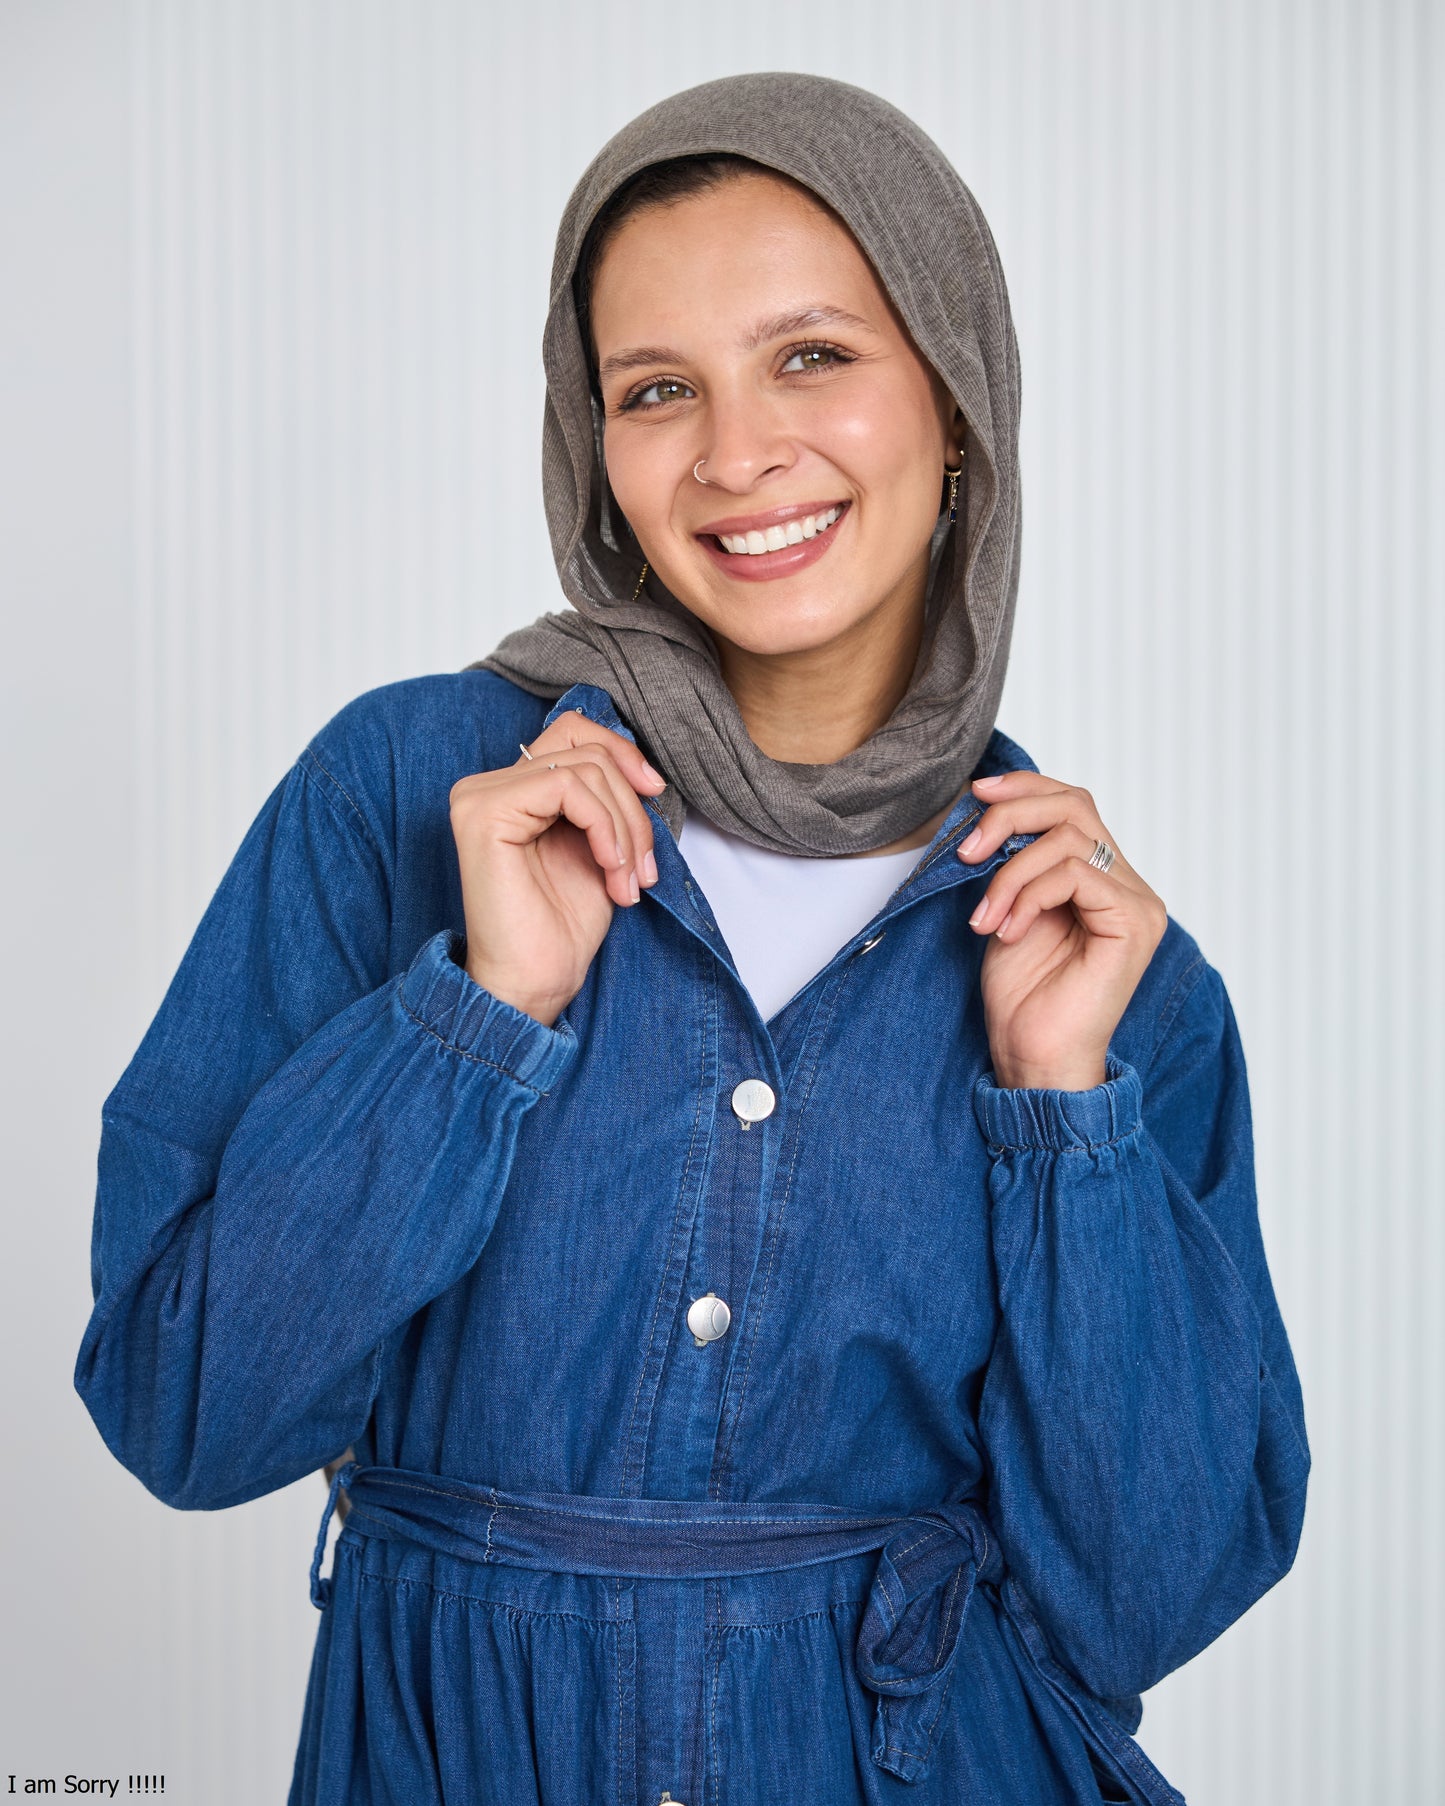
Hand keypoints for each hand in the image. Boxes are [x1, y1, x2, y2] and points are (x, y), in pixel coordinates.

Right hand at [448, 712, 664, 1026]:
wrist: (534, 983)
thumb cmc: (562, 926)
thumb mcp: (599, 847)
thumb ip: (606, 801)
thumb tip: (641, 767)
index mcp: (511, 790)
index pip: (572, 731)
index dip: (622, 752)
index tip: (654, 790)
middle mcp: (486, 786)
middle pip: (586, 750)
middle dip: (632, 808)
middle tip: (644, 868)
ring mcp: (480, 796)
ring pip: (584, 768)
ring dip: (625, 828)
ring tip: (628, 881)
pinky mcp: (484, 812)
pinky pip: (566, 786)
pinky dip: (605, 827)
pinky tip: (609, 869)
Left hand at [957, 772, 1166, 1089]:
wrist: (1033, 1057)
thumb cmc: (1022, 995)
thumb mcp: (1007, 908)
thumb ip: (1011, 860)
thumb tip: (986, 806)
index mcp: (1102, 876)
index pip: (1072, 804)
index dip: (1024, 788)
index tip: (976, 794)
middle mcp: (1128, 883)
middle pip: (1075, 805)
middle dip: (1010, 815)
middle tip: (967, 851)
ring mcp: (1137, 903)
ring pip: (1067, 839)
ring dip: (1008, 873)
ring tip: (984, 916)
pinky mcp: (1133, 923)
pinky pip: (1073, 875)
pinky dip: (1027, 896)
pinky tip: (1007, 932)